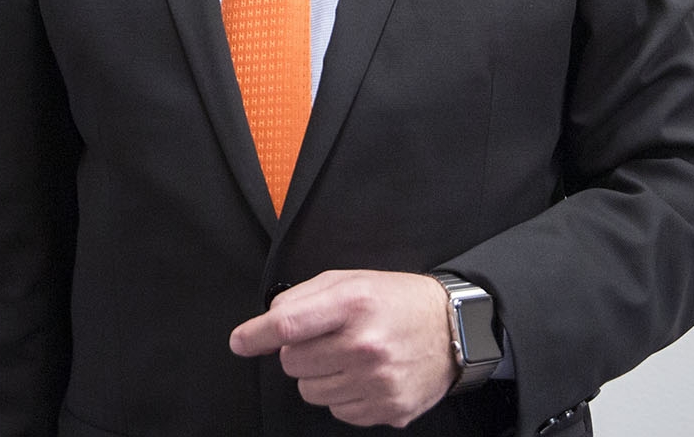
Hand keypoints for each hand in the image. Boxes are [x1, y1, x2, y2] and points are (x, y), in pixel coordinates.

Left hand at [228, 269, 456, 427]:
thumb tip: (266, 321)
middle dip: (299, 351)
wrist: (452, 328)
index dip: (256, 335)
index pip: (287, 325)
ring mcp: (377, 382)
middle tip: (326, 339)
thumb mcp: (350, 280)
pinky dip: (343, 396)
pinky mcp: (388, 408)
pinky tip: (364, 376)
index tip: (240, 342)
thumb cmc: (396, 301)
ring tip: (348, 357)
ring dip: (319, 376)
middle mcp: (365, 345)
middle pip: (292, 363)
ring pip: (311, 392)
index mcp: (353, 304)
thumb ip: (304, 297)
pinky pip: (338, 412)